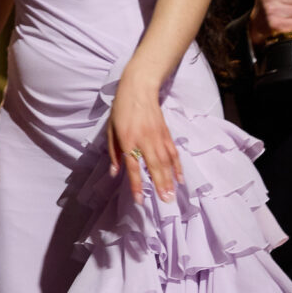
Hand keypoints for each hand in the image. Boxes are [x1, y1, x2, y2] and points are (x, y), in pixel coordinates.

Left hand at [106, 78, 181, 203]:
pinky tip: (180, 179)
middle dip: (159, 185)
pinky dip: (178, 167)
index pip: (132, 166)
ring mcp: (158, 137)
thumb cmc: (121, 111)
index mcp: (127, 139)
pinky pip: (173, 153)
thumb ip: (113, 153)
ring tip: (172, 195)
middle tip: (165, 202)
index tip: (140, 200)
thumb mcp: (110, 130)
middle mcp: (144, 140)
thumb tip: (114, 174)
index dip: (136, 184)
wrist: (138, 89)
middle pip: (153, 166)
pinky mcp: (167, 134)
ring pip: (166, 162)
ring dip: (170, 180)